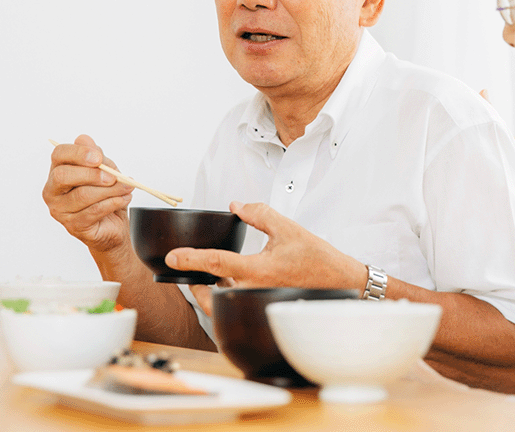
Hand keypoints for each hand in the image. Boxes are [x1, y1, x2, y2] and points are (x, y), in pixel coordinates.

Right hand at [42, 134, 133, 253]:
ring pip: (83, 195)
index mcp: (58, 170)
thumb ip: (95, 154)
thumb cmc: (105, 193)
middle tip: (113, 176)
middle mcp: (53, 191)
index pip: (58, 154)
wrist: (113, 223)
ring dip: (110, 190)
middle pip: (63, 176)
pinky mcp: (73, 226)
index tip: (98, 157)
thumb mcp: (105, 168)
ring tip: (127, 187)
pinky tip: (123, 198)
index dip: (78, 153)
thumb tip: (84, 139)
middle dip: (91, 174)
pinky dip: (113, 203)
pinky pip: (93, 211)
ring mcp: (60, 210)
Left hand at [166, 201, 366, 313]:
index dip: (191, 259)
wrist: (342, 285)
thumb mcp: (288, 228)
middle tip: (185, 271)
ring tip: (207, 277)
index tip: (172, 257)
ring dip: (210, 292)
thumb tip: (237, 205)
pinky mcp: (263, 308)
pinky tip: (228, 283)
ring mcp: (258, 303)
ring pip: (221, 304)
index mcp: (258, 270)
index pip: (216, 263)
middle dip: (195, 285)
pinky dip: (225, 296)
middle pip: (210, 294)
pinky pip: (235, 306)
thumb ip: (259, 214)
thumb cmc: (319, 259)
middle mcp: (254, 291)